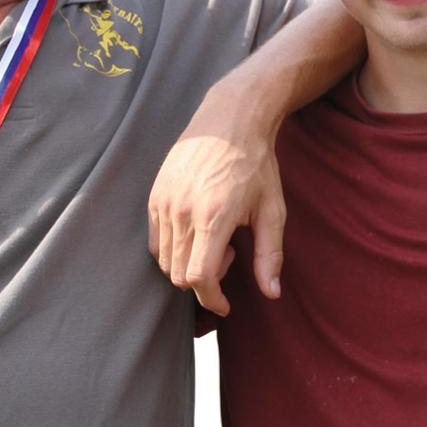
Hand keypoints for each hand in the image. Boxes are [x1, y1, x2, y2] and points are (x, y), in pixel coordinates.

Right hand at [147, 93, 285, 317]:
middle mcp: (182, 212)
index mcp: (213, 217)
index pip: (199, 278)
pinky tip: (198, 231)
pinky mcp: (154, 197)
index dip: (212, 300)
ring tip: (215, 239)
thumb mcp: (272, 211)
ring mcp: (163, 203)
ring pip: (164, 261)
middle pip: (179, 275)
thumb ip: (270, 255)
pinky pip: (155, 242)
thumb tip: (272, 293)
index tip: (225, 306)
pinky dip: (173, 250)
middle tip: (229, 256)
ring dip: (189, 265)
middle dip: (205, 282)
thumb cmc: (257, 165)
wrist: (230, 119)